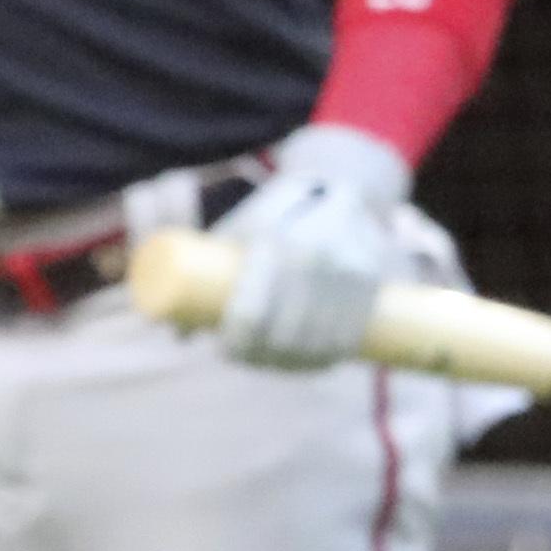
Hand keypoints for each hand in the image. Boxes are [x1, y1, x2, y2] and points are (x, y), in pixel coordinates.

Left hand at [211, 124, 411, 368]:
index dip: (236, 339)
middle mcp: (315, 259)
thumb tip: (177, 333)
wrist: (342, 185)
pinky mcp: (373, 285)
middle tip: (242, 357)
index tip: (223, 348)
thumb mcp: (240, 227)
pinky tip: (311, 365)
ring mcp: (349, 274)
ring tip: (269, 363)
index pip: (252, 310)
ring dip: (292, 362)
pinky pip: (349, 336)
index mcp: (275, 241)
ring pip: (316, 341)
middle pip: (283, 333)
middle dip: (259, 354)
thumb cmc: (275, 211)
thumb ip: (206, 271)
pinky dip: (328, 357)